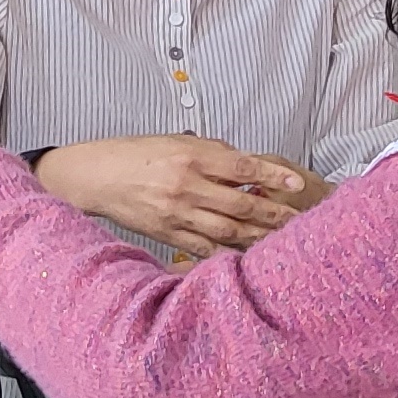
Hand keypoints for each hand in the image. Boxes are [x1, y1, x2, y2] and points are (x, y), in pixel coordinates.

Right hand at [36, 136, 318, 255]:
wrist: (96, 176)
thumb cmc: (135, 154)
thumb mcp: (175, 141)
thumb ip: (213, 153)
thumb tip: (247, 167)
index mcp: (191, 156)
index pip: (243, 168)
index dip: (274, 177)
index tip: (297, 183)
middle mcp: (186, 186)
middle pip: (242, 204)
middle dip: (275, 214)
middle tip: (301, 220)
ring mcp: (177, 214)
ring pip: (228, 231)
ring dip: (258, 237)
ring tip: (282, 241)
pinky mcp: (167, 234)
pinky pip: (204, 249)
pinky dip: (227, 253)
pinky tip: (247, 256)